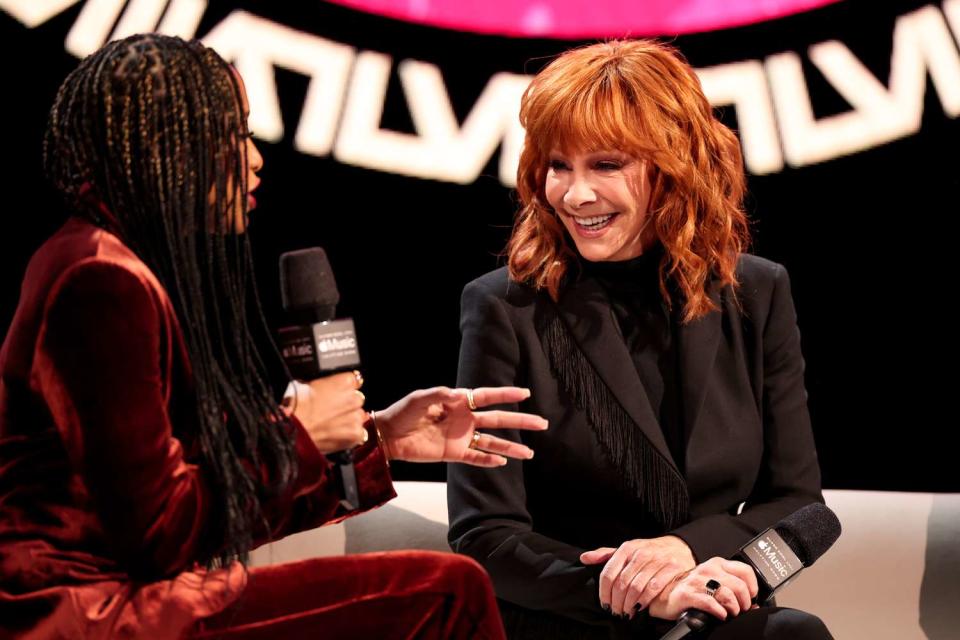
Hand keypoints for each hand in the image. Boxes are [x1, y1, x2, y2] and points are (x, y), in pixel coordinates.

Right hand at [283, 373, 366, 453]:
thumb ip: (325, 385)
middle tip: (331, 411)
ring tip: (331, 425)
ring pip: (359, 417)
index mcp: (346, 381)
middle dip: (347, 405)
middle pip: (357, 400)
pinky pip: (359, 434)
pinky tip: (336, 435)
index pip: (355, 381)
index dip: (344, 389)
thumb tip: (324, 388)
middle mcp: (355, 398)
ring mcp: (356, 417)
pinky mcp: (356, 434)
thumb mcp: (308, 385)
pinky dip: (350, 435)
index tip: (338, 394)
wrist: (293, 430)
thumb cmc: (296, 407)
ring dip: (349, 420)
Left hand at [374, 386, 547, 465]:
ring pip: (492, 442)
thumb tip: (456, 393)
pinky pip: (475, 458)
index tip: (525, 393)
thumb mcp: (418, 399)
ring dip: (510, 448)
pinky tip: (502, 462)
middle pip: (499, 420)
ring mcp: (461, 437)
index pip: (488, 397)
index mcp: (458, 402)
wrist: (388, 436)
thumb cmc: (402, 413)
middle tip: (542, 423)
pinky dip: (488, 461)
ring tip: (530, 453)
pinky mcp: (454, 453)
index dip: (506, 394)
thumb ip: (437, 395)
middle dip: (520, 421)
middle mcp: (465, 419)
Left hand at [580, 535, 694, 616]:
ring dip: (629, 604)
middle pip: (621, 583)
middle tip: (616, 611)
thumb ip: (605, 554)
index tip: (605, 603)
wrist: (678, 546)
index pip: (609, 573)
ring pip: (636, 587)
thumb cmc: (648, 551)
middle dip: (617, 602)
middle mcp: (640, 553)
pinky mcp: (671, 568)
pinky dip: (645, 600)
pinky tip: (641, 607)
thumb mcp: (626, 549)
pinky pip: (654, 588)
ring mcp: (656, 560)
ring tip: (627, 612)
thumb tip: (584, 558)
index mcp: (626, 548)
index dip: (604, 592)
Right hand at [646, 557, 758, 620]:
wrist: (665, 594)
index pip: (745, 571)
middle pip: (739, 586)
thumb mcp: (713, 582)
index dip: (752, 587)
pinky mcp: (688, 594)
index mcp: (717, 564)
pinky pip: (710, 603)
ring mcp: (697, 581)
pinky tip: (720, 615)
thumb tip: (753, 604)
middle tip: (740, 610)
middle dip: (744, 603)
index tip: (751, 598)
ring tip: (730, 613)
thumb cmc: (691, 589)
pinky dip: (719, 612)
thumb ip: (731, 587)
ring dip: (733, 609)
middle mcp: (708, 570)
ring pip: (727, 594)